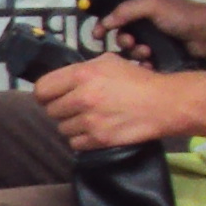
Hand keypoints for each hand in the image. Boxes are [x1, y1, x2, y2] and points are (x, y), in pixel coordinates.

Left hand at [32, 53, 197, 151]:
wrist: (163, 103)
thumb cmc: (137, 80)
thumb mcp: (108, 62)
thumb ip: (81, 70)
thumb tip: (61, 80)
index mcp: (81, 75)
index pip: (42, 89)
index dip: (44, 94)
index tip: (51, 96)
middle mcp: (82, 97)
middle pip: (50, 111)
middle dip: (61, 109)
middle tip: (77, 106)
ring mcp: (89, 121)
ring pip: (62, 128)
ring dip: (73, 125)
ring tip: (91, 117)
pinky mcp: (98, 139)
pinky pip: (75, 143)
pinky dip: (82, 139)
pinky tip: (96, 129)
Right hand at [114, 0, 205, 60]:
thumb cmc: (180, 15)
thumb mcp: (151, 5)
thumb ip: (126, 11)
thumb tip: (105, 22)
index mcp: (144, 5)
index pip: (117, 14)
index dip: (105, 24)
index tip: (96, 36)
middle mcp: (147, 21)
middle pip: (123, 34)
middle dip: (124, 41)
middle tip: (131, 44)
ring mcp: (155, 38)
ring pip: (133, 50)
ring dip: (136, 53)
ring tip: (147, 54)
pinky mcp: (161, 53)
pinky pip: (145, 61)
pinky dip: (145, 64)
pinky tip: (150, 64)